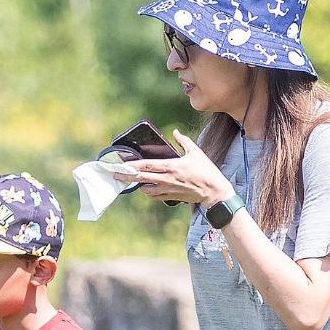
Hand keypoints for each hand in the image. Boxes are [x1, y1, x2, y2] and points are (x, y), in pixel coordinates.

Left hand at [111, 129, 234, 208]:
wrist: (214, 192)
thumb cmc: (207, 172)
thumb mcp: (196, 152)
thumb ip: (183, 141)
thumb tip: (175, 132)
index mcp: (172, 166)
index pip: (148, 166)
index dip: (133, 165)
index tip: (123, 164)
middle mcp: (167, 179)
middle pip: (142, 178)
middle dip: (127, 176)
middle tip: (115, 175)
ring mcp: (168, 190)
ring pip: (146, 189)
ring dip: (139, 185)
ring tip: (132, 180)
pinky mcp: (172, 197)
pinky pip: (155, 196)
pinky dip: (149, 192)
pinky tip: (147, 188)